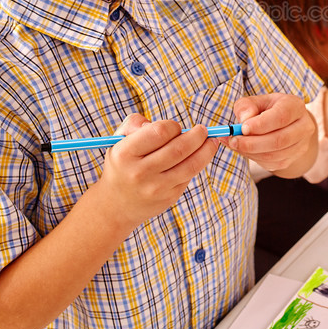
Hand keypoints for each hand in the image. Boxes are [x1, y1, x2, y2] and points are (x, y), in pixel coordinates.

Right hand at [100, 113, 218, 231]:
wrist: (115, 205)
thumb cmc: (122, 164)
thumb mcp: (118, 140)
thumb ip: (135, 123)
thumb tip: (163, 126)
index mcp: (125, 154)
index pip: (160, 132)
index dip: (173, 126)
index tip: (175, 127)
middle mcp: (139, 173)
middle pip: (179, 149)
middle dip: (197, 136)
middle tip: (203, 130)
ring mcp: (155, 188)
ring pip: (190, 166)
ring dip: (206, 150)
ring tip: (211, 142)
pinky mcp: (168, 198)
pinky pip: (188, 177)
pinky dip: (197, 164)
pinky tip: (199, 157)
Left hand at [227, 94, 317, 176]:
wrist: (284, 124)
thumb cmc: (267, 110)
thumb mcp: (256, 101)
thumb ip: (246, 106)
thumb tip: (244, 119)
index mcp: (295, 106)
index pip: (281, 116)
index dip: (261, 124)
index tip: (242, 128)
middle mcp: (304, 126)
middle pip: (279, 140)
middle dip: (252, 143)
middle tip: (233, 140)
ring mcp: (301, 145)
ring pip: (275, 155)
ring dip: (251, 152)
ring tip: (235, 144)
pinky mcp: (293, 159)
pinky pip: (272, 164)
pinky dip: (254, 158)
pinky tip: (244, 149)